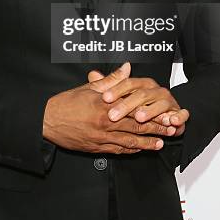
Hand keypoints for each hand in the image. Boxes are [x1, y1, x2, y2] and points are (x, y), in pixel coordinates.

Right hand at [43, 63, 169, 153]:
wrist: (48, 120)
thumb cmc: (67, 102)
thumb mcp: (88, 87)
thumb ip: (111, 80)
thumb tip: (127, 68)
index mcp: (105, 105)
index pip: (134, 109)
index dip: (151, 112)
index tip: (165, 112)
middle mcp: (105, 123)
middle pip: (136, 126)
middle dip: (155, 129)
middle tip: (171, 129)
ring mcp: (101, 138)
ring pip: (129, 141)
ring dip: (147, 143)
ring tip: (161, 143)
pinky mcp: (96, 148)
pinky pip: (117, 151)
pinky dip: (130, 150)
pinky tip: (139, 150)